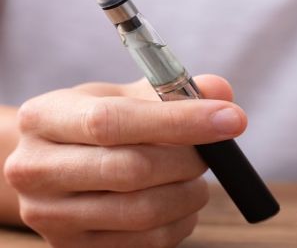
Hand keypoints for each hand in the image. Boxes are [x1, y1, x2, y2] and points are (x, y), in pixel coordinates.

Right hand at [4, 75, 246, 247]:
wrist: (52, 169)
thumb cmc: (94, 125)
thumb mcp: (121, 96)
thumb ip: (171, 91)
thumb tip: (222, 91)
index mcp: (45, 118)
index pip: (113, 121)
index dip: (180, 120)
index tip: (232, 118)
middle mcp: (36, 170)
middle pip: (131, 170)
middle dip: (189, 160)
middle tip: (213, 151)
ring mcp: (51, 217)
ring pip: (143, 212)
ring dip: (189, 193)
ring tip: (197, 177)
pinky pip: (146, 242)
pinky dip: (181, 221)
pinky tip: (182, 201)